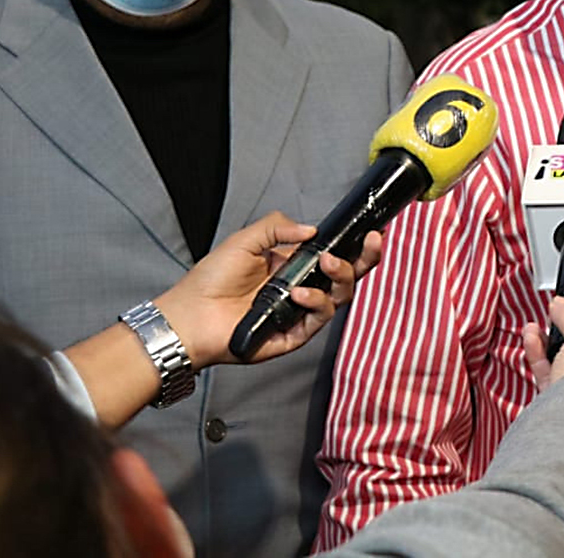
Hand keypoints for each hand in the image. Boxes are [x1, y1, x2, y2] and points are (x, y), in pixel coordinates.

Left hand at [154, 212, 382, 367]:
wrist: (191, 315)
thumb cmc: (212, 279)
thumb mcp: (246, 240)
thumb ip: (279, 227)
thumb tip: (313, 230)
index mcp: (295, 265)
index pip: (335, 254)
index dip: (357, 245)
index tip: (372, 231)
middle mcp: (303, 288)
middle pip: (348, 276)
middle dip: (365, 259)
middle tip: (370, 243)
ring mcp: (300, 312)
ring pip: (340, 297)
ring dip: (340, 277)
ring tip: (325, 265)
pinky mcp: (294, 334)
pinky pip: (318, 319)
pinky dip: (315, 302)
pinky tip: (299, 293)